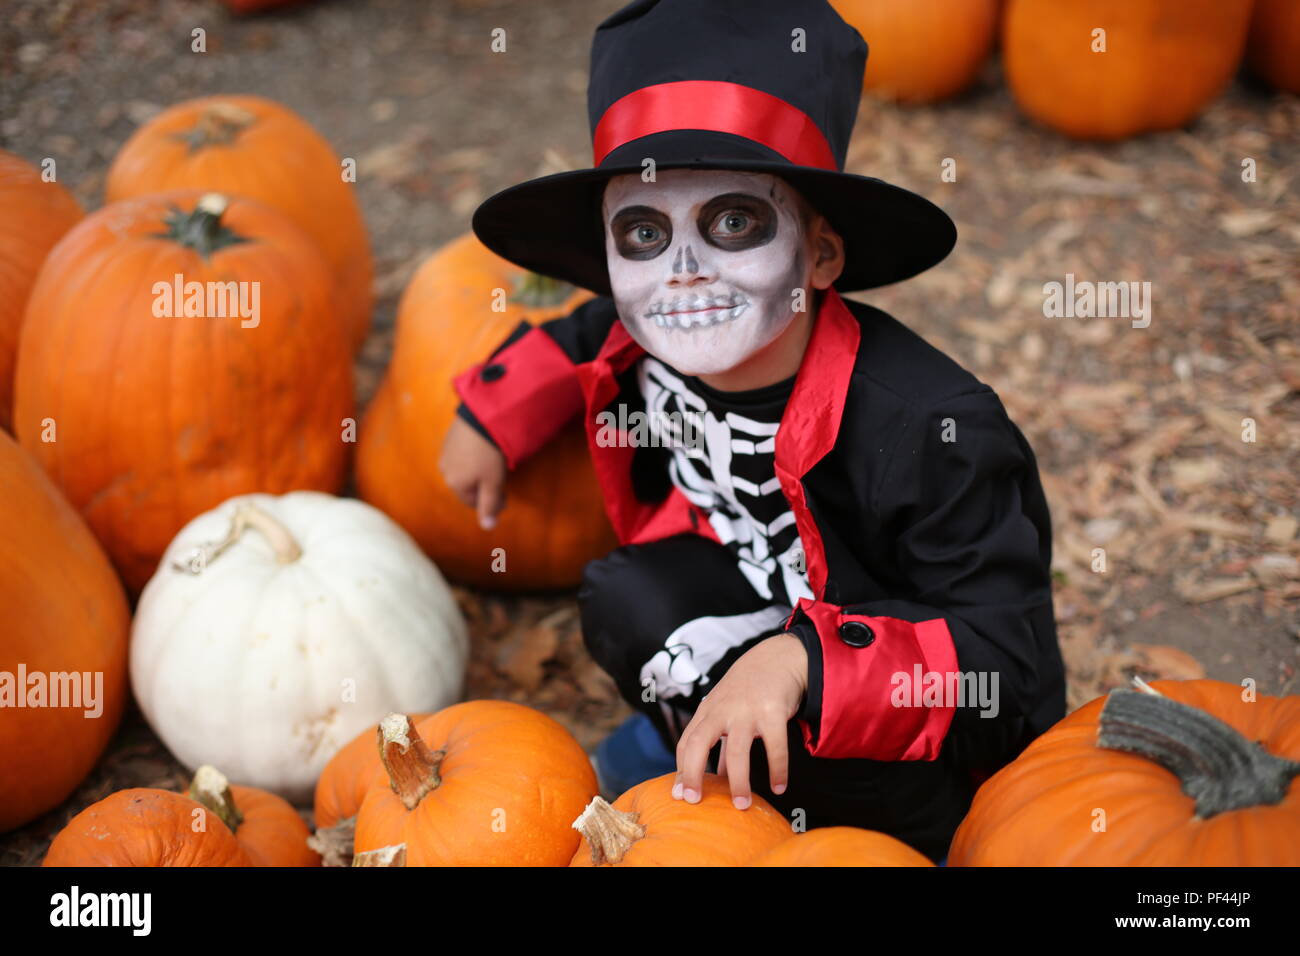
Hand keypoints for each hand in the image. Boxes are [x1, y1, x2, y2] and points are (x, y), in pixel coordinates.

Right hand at [438, 416, 507, 529]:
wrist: (481, 417)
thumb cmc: (489, 454)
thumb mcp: (493, 483)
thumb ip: (490, 505)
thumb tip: (487, 528)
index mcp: (455, 484)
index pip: (473, 502)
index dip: (491, 503)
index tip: (505, 497)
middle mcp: (445, 470)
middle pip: (466, 486)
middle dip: (482, 487)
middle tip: (500, 480)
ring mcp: (445, 452)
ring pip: (463, 470)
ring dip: (476, 472)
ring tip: (493, 465)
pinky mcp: (449, 437)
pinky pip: (461, 454)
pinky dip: (472, 457)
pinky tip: (484, 450)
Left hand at [672, 633, 807, 809]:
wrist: (777, 657)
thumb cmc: (748, 688)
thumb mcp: (728, 710)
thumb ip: (722, 743)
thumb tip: (718, 777)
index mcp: (708, 711)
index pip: (686, 743)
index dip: (681, 770)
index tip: (680, 795)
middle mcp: (723, 710)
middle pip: (698, 743)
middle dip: (693, 773)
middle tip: (694, 800)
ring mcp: (747, 711)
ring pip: (737, 752)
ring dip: (738, 782)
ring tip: (742, 805)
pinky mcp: (773, 712)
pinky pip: (775, 747)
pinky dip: (777, 770)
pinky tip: (779, 787)